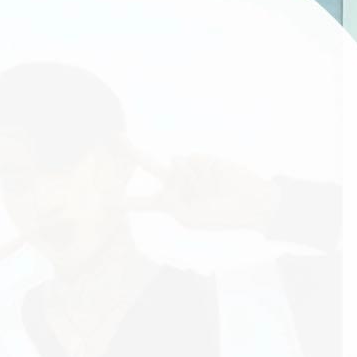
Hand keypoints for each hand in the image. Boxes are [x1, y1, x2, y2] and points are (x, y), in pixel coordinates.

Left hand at [130, 153, 279, 232]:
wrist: (249, 202)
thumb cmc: (219, 216)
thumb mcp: (189, 218)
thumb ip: (170, 201)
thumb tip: (168, 170)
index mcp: (171, 204)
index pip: (144, 202)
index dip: (126, 201)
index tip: (107, 200)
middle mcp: (176, 185)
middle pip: (150, 166)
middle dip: (133, 153)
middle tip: (117, 138)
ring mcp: (188, 170)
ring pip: (172, 166)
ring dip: (184, 177)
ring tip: (204, 188)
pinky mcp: (200, 159)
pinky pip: (188, 160)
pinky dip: (196, 170)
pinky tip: (211, 178)